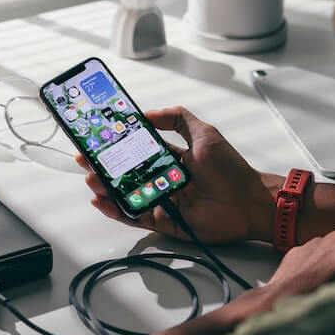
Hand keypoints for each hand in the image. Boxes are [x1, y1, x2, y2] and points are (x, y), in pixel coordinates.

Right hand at [76, 106, 281, 242]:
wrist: (249, 202)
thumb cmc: (230, 169)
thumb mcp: (204, 134)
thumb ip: (177, 119)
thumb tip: (147, 113)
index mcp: (170, 159)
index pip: (136, 152)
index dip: (116, 147)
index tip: (99, 140)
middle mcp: (162, 179)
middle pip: (125, 174)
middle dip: (104, 167)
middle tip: (85, 160)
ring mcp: (161, 201)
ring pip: (125, 195)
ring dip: (105, 188)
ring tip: (91, 179)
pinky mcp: (163, 221)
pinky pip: (135, 216)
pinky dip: (116, 210)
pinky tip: (102, 201)